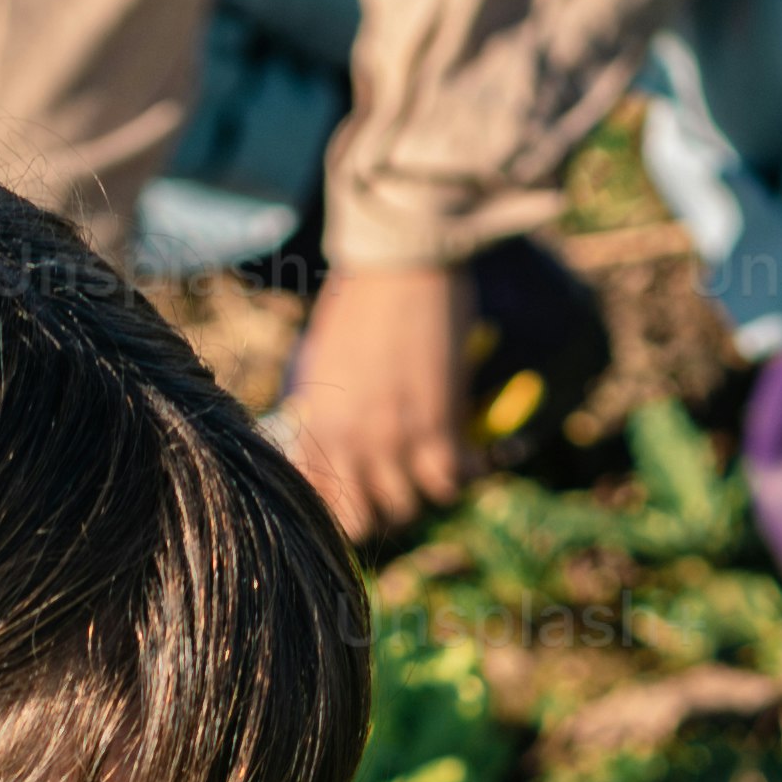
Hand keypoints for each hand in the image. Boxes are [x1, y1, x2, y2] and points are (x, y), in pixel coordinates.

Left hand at [277, 255, 473, 543]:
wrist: (399, 260)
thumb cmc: (361, 302)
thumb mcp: (324, 366)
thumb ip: (327, 414)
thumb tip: (335, 446)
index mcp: (316, 427)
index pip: (320, 504)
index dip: (343, 508)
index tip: (364, 495)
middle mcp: (349, 442)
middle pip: (363, 521)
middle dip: (382, 512)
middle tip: (402, 484)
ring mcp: (393, 438)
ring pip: (409, 506)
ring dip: (424, 491)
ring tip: (434, 465)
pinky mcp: (437, 425)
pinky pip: (449, 481)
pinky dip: (460, 475)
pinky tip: (466, 455)